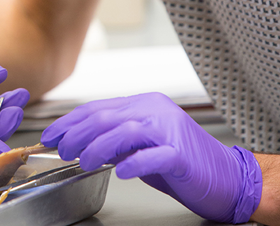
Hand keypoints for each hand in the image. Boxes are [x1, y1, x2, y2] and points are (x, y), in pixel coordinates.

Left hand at [41, 92, 261, 222]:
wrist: (227, 175)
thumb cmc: (181, 161)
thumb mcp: (142, 143)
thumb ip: (117, 138)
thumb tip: (83, 141)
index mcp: (144, 105)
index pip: (98, 107)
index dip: (70, 121)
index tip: (52, 134)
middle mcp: (154, 111)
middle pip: (106, 117)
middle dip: (76, 134)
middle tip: (62, 150)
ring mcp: (169, 130)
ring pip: (124, 131)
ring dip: (97, 147)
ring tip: (83, 161)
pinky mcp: (181, 154)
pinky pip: (153, 156)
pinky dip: (134, 163)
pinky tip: (122, 172)